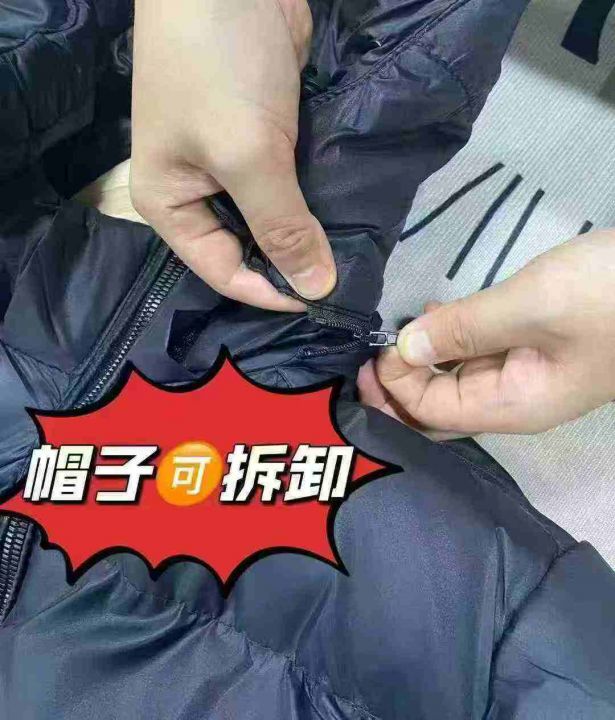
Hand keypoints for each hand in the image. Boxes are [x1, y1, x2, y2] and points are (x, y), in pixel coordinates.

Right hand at [130, 0, 335, 311]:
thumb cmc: (218, 68)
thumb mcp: (247, 156)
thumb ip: (283, 225)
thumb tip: (317, 288)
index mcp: (171, 207)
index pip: (223, 272)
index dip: (271, 291)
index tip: (322, 298)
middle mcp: (198, 193)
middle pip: (249, 248)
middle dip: (291, 263)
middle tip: (343, 278)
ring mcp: (232, 164)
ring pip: (273, 218)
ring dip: (308, 232)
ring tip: (351, 253)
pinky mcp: (264, 138)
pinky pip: (290, 184)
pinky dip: (314, 198)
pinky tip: (346, 214)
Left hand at [359, 231, 614, 435]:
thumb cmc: (610, 294)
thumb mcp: (530, 306)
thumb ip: (462, 329)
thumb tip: (404, 348)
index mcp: (512, 406)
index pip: (432, 414)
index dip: (396, 388)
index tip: (376, 348)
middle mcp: (514, 402)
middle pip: (440, 408)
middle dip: (400, 386)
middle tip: (370, 351)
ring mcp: (526, 376)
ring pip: (456, 381)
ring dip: (422, 361)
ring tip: (397, 330)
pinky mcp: (534, 350)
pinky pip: (478, 357)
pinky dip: (450, 342)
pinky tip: (434, 317)